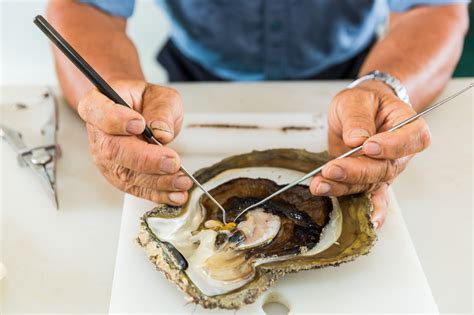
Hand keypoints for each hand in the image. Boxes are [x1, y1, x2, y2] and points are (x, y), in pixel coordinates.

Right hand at [78, 80, 191, 204]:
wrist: (139, 114)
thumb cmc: (145, 101)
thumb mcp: (159, 96)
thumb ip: (161, 110)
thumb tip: (161, 132)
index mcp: (98, 104)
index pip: (98, 111)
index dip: (116, 120)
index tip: (139, 124)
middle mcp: (98, 134)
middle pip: (114, 150)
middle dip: (146, 159)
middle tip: (172, 161)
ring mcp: (106, 159)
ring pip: (127, 174)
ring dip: (157, 181)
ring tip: (182, 181)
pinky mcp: (119, 177)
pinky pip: (137, 188)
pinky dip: (158, 194)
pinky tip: (176, 194)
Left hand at [310, 81, 430, 227]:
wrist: (358, 110)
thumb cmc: (363, 102)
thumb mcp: (355, 99)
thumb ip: (357, 117)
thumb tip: (356, 139)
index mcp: (407, 126)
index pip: (411, 139)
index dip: (392, 146)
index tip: (369, 146)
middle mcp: (400, 153)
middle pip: (385, 168)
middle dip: (356, 171)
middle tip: (332, 168)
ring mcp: (386, 171)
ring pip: (370, 184)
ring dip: (343, 187)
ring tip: (320, 185)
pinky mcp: (370, 181)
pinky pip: (372, 198)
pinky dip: (370, 211)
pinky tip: (369, 223)